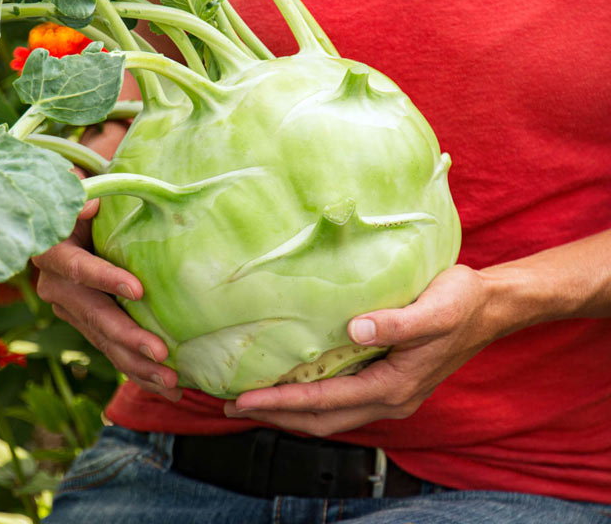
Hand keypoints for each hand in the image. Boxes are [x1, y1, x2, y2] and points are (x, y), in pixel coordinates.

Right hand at [32, 187, 181, 401]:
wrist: (67, 220)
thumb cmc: (83, 201)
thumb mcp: (80, 194)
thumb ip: (82, 197)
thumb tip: (90, 205)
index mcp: (53, 252)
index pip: (77, 268)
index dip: (105, 279)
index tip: (139, 291)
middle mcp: (56, 287)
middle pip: (93, 316)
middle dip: (128, 338)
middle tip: (162, 354)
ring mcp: (71, 311)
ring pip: (103, 342)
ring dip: (137, 365)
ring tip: (172, 381)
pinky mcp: (86, 325)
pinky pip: (110, 351)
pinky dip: (137, 370)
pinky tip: (166, 385)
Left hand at [223, 264, 494, 435]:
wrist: (490, 308)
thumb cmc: (461, 304)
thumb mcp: (433, 309)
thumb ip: (396, 323)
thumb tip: (354, 330)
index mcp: (394, 386)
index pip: (325, 401)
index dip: (282, 401)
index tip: (245, 398)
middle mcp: (388, 398)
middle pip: (321, 420)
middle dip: (276, 415)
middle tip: (232, 405)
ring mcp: (389, 393)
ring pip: (330, 414)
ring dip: (290, 410)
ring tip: (254, 401)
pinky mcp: (389, 381)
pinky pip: (340, 399)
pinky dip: (310, 398)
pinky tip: (294, 383)